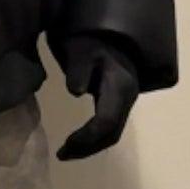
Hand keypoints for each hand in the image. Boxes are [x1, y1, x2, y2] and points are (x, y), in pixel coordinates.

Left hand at [56, 34, 139, 160]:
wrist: (104, 34)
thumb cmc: (87, 40)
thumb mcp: (79, 50)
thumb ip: (78, 68)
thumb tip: (76, 91)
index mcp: (120, 87)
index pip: (106, 122)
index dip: (87, 137)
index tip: (64, 145)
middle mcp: (128, 97)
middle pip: (111, 133)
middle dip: (87, 148)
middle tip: (61, 154)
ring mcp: (125, 101)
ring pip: (112, 133)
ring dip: (89, 147)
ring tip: (65, 152)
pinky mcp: (118, 102)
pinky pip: (109, 127)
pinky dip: (93, 138)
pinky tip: (76, 141)